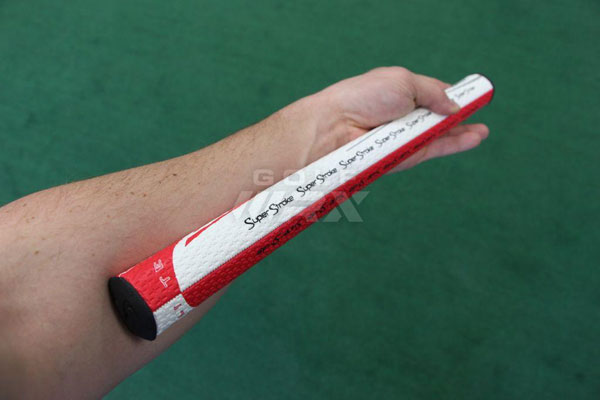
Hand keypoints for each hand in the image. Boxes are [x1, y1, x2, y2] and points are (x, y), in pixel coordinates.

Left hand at [306, 67, 488, 169]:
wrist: (338, 127)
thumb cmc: (365, 97)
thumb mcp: (403, 81)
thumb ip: (432, 92)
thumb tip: (454, 105)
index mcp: (399, 91)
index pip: (430, 93)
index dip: (450, 94)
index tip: (469, 94)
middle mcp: (403, 116)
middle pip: (436, 118)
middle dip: (459, 117)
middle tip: (480, 113)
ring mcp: (405, 138)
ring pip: (439, 137)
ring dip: (463, 133)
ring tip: (483, 131)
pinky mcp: (407, 157)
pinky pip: (435, 151)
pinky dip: (456, 144)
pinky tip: (475, 138)